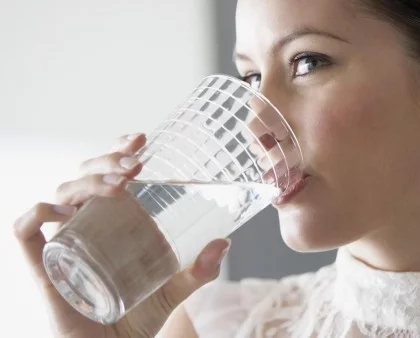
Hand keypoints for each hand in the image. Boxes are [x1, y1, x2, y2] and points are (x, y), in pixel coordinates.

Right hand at [13, 133, 229, 337]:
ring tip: (120, 183)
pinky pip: (26, 230)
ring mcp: (65, 242)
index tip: (141, 138)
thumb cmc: (136, 319)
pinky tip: (66, 211)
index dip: (117, 149)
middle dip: (107, 160)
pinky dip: (38, 213)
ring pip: (61, 193)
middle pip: (84, 175)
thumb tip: (224, 243)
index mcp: (112, 221)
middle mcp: (86, 224)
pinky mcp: (45, 265)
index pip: (107, 173)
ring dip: (88, 180)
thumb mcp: (172, 290)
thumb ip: (198, 271)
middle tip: (136, 163)